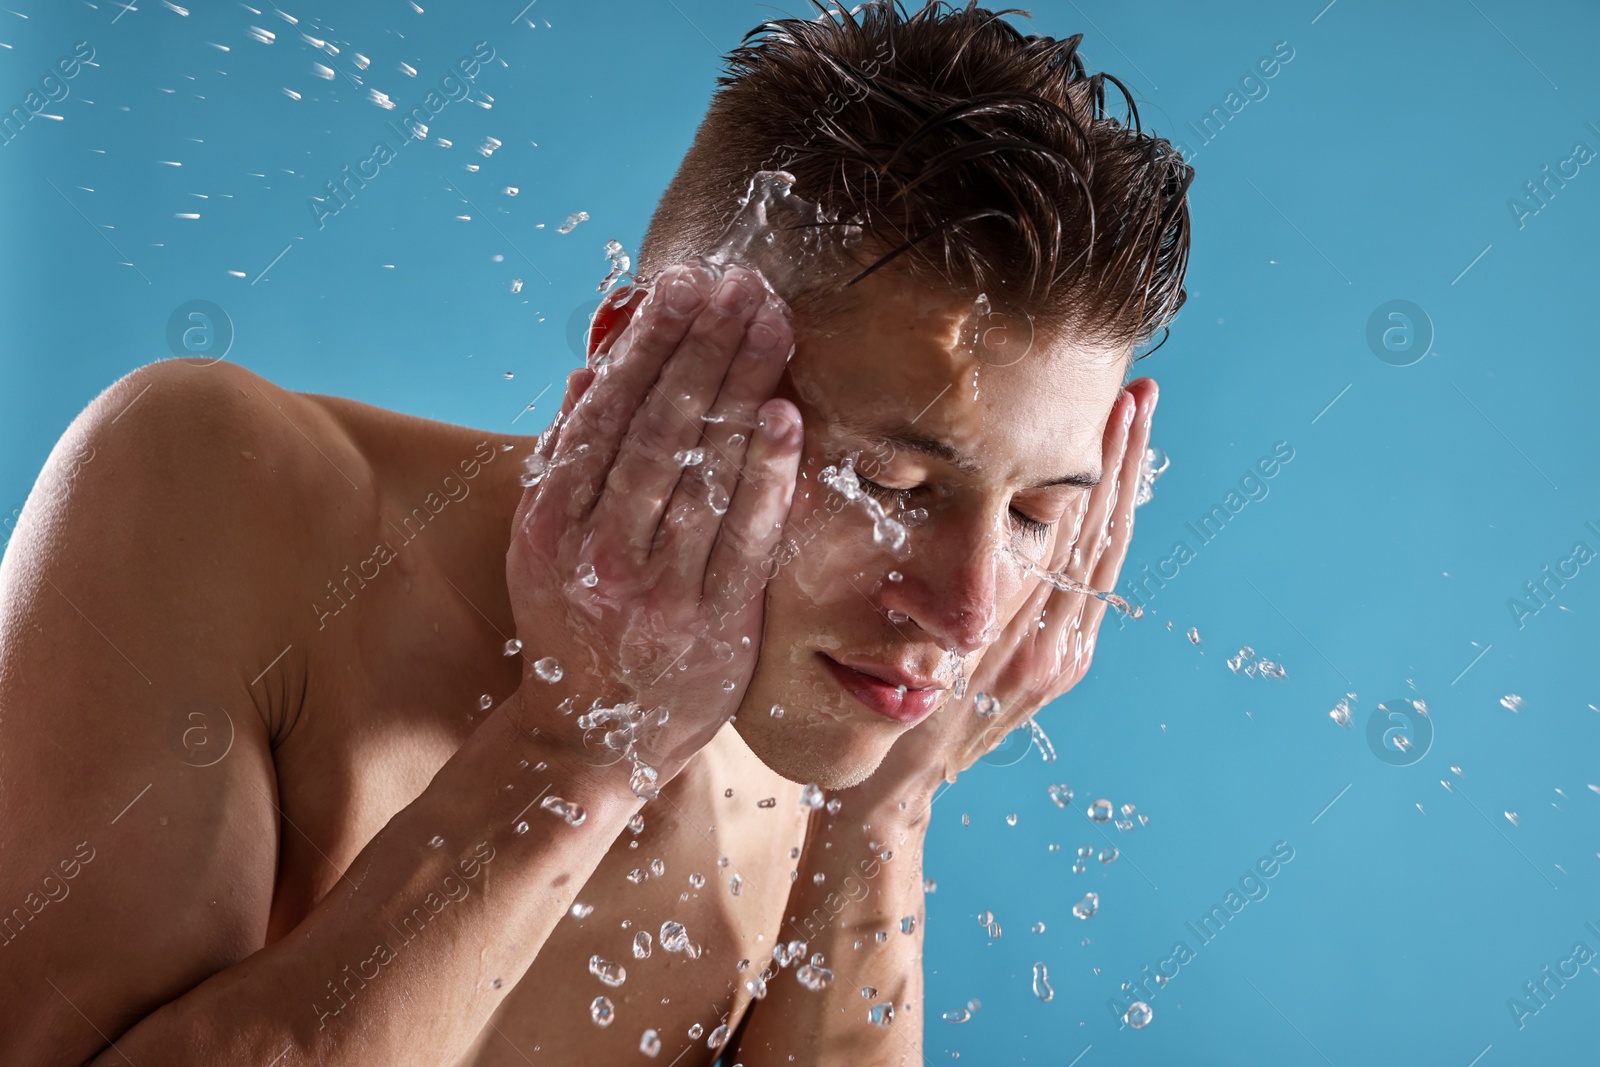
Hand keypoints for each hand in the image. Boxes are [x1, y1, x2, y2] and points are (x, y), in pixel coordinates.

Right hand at [504, 262, 802, 785]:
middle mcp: (599, 553)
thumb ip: (564, 462)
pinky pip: (746, 536)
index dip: (649, 343)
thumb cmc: (573, 628)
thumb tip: (586, 375)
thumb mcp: (544, 546)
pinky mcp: (715, 624)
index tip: (682, 284)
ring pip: (704, 472)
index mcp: (551, 523)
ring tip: (772, 321)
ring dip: (742, 386)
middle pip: (660, 429)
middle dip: (705, 345)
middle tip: (742, 282)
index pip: (607, 413)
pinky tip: (786, 413)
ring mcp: (659, 591)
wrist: (593, 739)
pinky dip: (767, 472)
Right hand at [850, 378, 1158, 806]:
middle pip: (1102, 535)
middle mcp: (1053, 646)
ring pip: (1106, 557)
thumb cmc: (879, 709)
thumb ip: (948, 597)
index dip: (1094, 466)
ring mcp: (1063, 659)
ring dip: (1125, 489)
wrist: (896, 789)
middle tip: (1141, 393)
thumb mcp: (910, 646)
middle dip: (1123, 462)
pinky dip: (1106, 532)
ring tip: (1138, 423)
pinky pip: (1094, 586)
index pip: (1070, 530)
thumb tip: (972, 520)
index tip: (1109, 405)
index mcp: (1017, 633)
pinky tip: (1112, 494)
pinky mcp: (1062, 668)